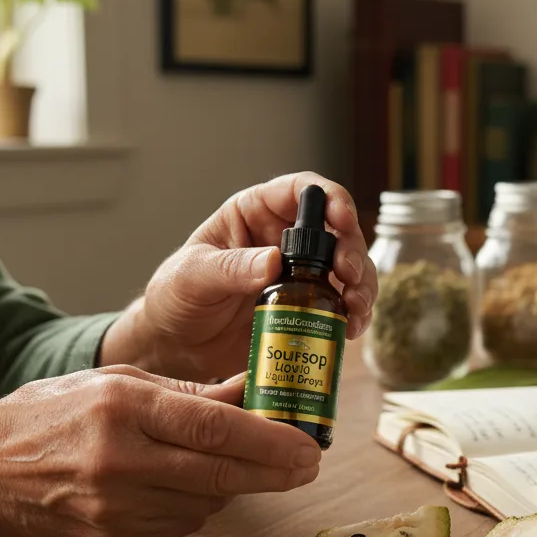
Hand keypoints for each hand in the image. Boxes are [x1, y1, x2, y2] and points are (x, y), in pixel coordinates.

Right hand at [0, 365, 321, 536]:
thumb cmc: (57, 412)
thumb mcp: (122, 381)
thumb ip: (192, 391)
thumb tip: (255, 388)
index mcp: (124, 408)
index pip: (213, 428)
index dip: (269, 440)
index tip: (308, 446)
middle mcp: (120, 460)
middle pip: (220, 474)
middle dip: (275, 473)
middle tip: (309, 466)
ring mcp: (116, 507)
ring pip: (208, 503)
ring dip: (237, 485)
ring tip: (242, 465)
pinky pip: (183, 524)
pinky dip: (202, 505)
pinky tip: (196, 485)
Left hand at [100, 173, 376, 380]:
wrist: (176, 346)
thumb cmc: (175, 298)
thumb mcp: (192, 277)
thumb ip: (229, 268)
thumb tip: (272, 262)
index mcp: (254, 213)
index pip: (300, 190)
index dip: (329, 199)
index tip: (341, 221)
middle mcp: (284, 238)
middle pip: (336, 230)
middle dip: (352, 251)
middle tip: (348, 277)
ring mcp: (300, 273)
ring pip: (348, 266)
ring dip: (362, 285)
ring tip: (356, 309)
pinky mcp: (307, 307)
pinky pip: (342, 302)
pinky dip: (354, 313)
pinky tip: (351, 328)